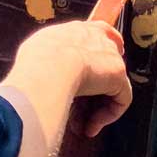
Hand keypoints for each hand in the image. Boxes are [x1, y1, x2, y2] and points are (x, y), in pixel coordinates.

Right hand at [16, 20, 132, 136]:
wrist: (48, 69)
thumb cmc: (36, 60)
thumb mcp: (36, 48)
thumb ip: (47, 54)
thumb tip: (44, 66)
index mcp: (79, 31)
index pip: (101, 31)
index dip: (107, 43)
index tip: (113, 51)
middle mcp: (98, 39)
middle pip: (105, 64)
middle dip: (92, 92)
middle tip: (77, 112)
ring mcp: (110, 57)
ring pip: (109, 86)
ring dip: (94, 109)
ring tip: (80, 126)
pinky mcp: (118, 76)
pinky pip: (120, 100)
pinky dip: (107, 115)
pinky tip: (91, 126)